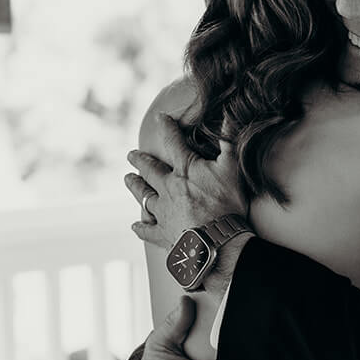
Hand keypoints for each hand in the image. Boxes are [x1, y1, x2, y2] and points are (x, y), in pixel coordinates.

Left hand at [125, 113, 245, 250]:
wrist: (217, 241)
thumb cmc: (226, 205)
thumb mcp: (232, 170)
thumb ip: (229, 143)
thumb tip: (229, 118)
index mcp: (185, 170)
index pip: (173, 143)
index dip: (167, 128)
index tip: (160, 118)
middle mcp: (169, 188)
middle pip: (150, 170)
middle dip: (140, 161)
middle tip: (131, 155)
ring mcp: (164, 211)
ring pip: (144, 196)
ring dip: (135, 187)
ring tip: (128, 179)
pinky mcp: (164, 233)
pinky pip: (148, 230)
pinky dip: (141, 228)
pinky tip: (135, 226)